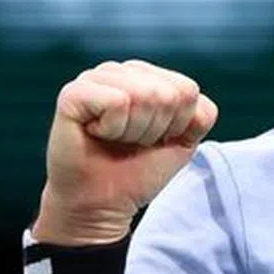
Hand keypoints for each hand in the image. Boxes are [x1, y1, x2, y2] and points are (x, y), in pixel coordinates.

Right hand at [33, 59, 218, 244]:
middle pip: (168, 94)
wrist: (102, 203)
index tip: (155, 140)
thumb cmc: (139, 170)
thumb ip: (200, 115)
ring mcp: (94, 78)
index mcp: (146, 76)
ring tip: (114, 140)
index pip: (187, 90)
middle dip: (156, 129)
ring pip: (145, 95)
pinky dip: (113, 129)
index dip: (178, 125)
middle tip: (131, 143)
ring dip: (135, 131)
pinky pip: (117, 101)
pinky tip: (97, 134)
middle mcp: (120, 70)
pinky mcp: (73, 93)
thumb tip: (189, 93)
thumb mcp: (183, 142)